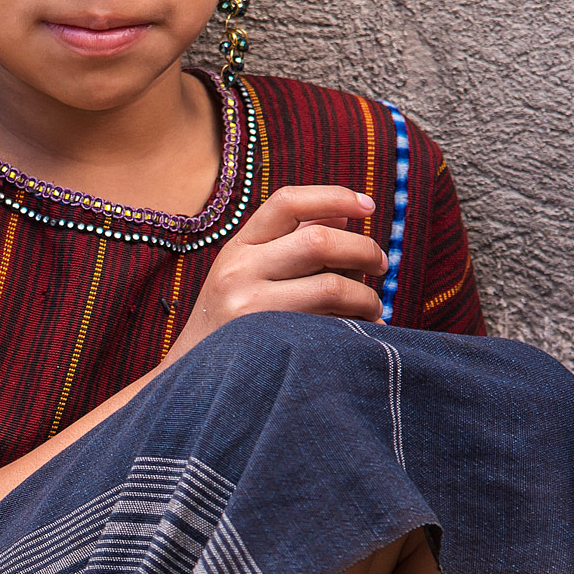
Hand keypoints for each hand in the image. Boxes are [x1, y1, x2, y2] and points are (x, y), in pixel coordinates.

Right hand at [166, 186, 386, 362]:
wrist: (193, 377)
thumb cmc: (231, 319)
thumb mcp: (248, 271)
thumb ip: (293, 240)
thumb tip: (345, 216)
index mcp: (238, 247)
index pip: (288, 203)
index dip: (334, 196)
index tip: (368, 206)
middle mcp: (240, 272)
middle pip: (319, 241)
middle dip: (363, 250)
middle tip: (380, 265)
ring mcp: (252, 310)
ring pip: (331, 287)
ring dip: (365, 296)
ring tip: (372, 307)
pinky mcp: (270, 345)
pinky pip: (328, 327)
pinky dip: (355, 327)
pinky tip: (361, 332)